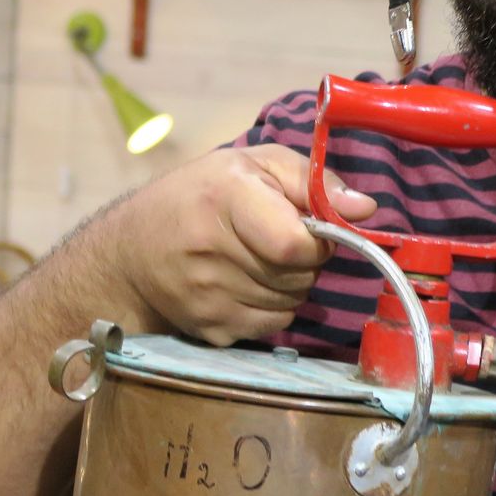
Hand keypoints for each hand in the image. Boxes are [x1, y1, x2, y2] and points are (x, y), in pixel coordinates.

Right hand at [106, 144, 376, 345]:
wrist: (128, 253)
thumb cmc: (200, 196)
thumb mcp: (254, 165)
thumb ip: (314, 181)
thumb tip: (366, 209)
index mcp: (225, 197)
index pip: (296, 244)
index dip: (316, 240)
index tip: (309, 227)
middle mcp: (210, 251)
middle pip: (300, 275)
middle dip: (306, 260)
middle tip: (278, 239)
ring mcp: (207, 297)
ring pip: (292, 301)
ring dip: (291, 283)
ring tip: (258, 259)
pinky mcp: (209, 329)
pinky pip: (273, 324)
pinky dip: (273, 306)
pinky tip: (245, 283)